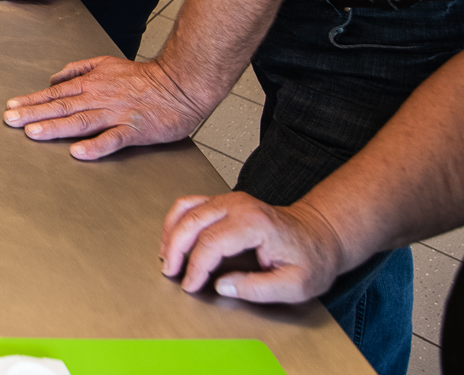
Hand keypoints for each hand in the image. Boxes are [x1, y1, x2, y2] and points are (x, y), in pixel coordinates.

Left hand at [1, 55, 212, 159]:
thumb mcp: (106, 63)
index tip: (11, 106)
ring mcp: (115, 114)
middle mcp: (99, 98)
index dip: (32, 100)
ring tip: (33, 133)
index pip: (55, 93)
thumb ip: (78, 69)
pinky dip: (96, 146)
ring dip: (55, 127)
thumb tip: (54, 78)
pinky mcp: (134, 129)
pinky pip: (112, 139)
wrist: (180, 83)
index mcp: (91, 84)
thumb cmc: (144, 77)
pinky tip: (79, 153)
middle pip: (61, 107)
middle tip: (10, 121)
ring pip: (80, 121)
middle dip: (33, 114)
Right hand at [160, 192, 344, 302]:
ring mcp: (229, 199)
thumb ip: (257, 289)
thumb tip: (222, 286)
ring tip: (167, 257)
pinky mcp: (224, 201)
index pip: (211, 243)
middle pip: (192, 222)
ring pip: (186, 209)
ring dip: (171, 233)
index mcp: (254, 223)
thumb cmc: (310, 258)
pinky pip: (191, 204)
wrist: (320, 234)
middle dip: (175, 249)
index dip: (196, 267)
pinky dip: (177, 220)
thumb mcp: (295, 285)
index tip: (190, 285)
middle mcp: (238, 205)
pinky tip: (173, 237)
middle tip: (170, 272)